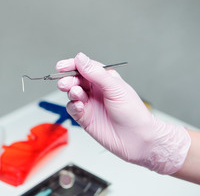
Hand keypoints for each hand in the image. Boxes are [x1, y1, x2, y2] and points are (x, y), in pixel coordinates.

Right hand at [56, 52, 190, 173]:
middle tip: (65, 82)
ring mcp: (89, 103)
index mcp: (104, 79)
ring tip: (77, 94)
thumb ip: (96, 74)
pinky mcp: (85, 118)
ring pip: (72, 93)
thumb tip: (81, 59)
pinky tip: (79, 106)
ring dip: (71, 92)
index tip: (62, 66)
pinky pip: (72, 108)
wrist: (138, 139)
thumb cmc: (133, 113)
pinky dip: (72, 106)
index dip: (72, 65)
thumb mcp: (115, 88)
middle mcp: (95, 90)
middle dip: (68, 80)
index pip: (85, 67)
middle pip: (75, 79)